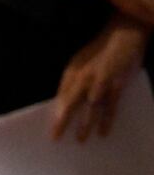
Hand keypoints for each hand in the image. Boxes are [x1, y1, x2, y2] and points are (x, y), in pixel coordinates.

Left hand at [53, 13, 149, 140]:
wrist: (123, 35)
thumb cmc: (101, 50)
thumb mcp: (81, 62)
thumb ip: (75, 80)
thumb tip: (65, 100)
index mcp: (72, 71)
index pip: (61, 96)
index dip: (56, 112)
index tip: (51, 126)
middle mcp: (83, 77)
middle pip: (70, 103)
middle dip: (63, 121)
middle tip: (56, 137)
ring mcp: (100, 81)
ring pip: (90, 108)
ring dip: (85, 125)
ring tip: (80, 140)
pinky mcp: (117, 84)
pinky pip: (110, 106)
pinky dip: (106, 120)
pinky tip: (103, 132)